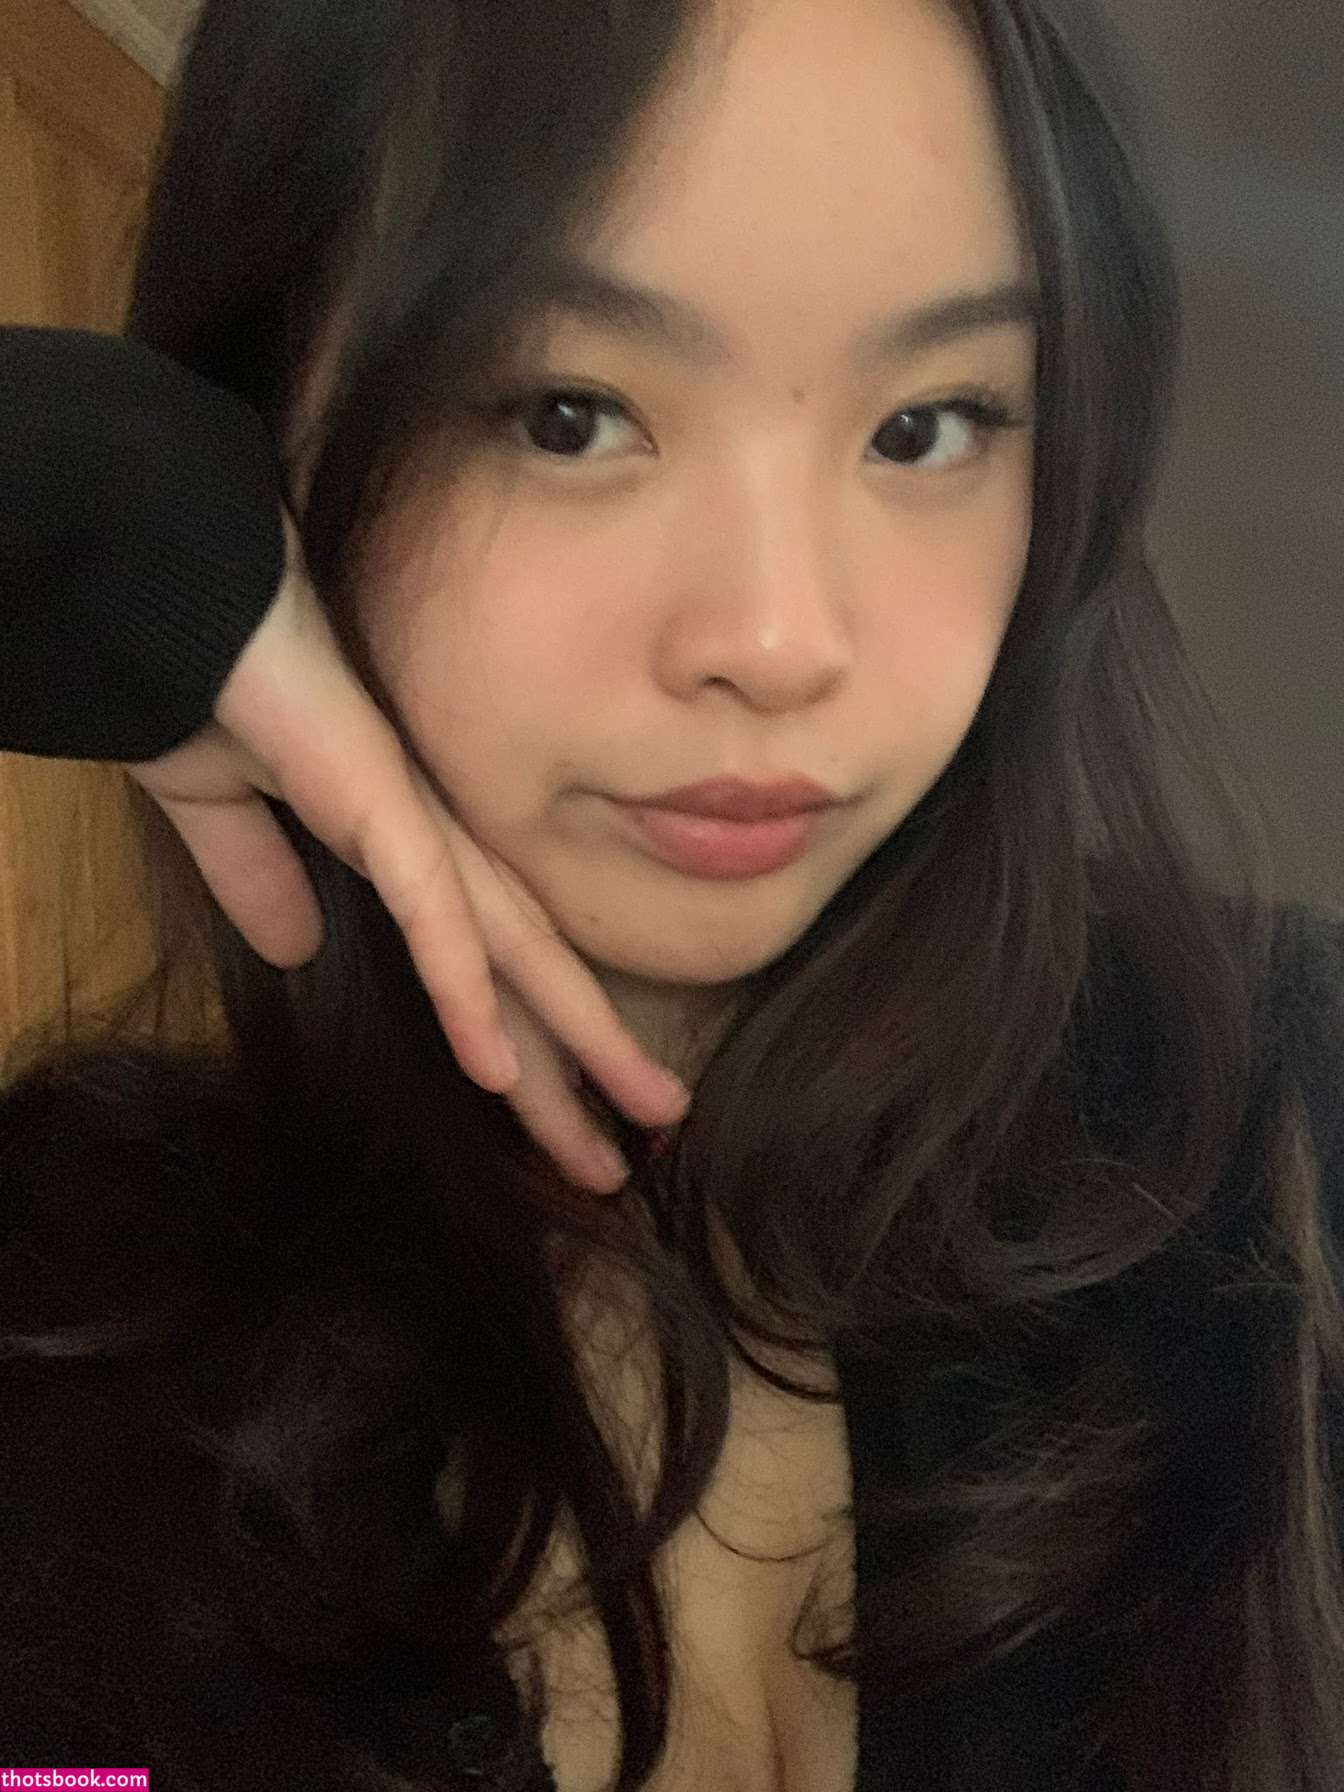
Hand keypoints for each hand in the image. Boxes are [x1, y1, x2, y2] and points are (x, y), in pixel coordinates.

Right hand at [124, 510, 690, 1191]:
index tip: (566, 1116)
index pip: (488, 962)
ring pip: (513, 958)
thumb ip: (261, 877)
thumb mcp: (227, 811)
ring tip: (628, 1135)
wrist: (173, 597)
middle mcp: (434, 842)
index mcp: (406, 843)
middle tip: (629, 1161)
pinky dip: (467, 991)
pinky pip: (433, 913)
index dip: (530, 1043)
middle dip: (582, 1071)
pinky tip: (503, 1069)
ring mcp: (416, 822)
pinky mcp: (375, 804)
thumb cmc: (202, 682)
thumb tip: (293, 948)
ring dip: (569, 1054)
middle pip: (528, 975)